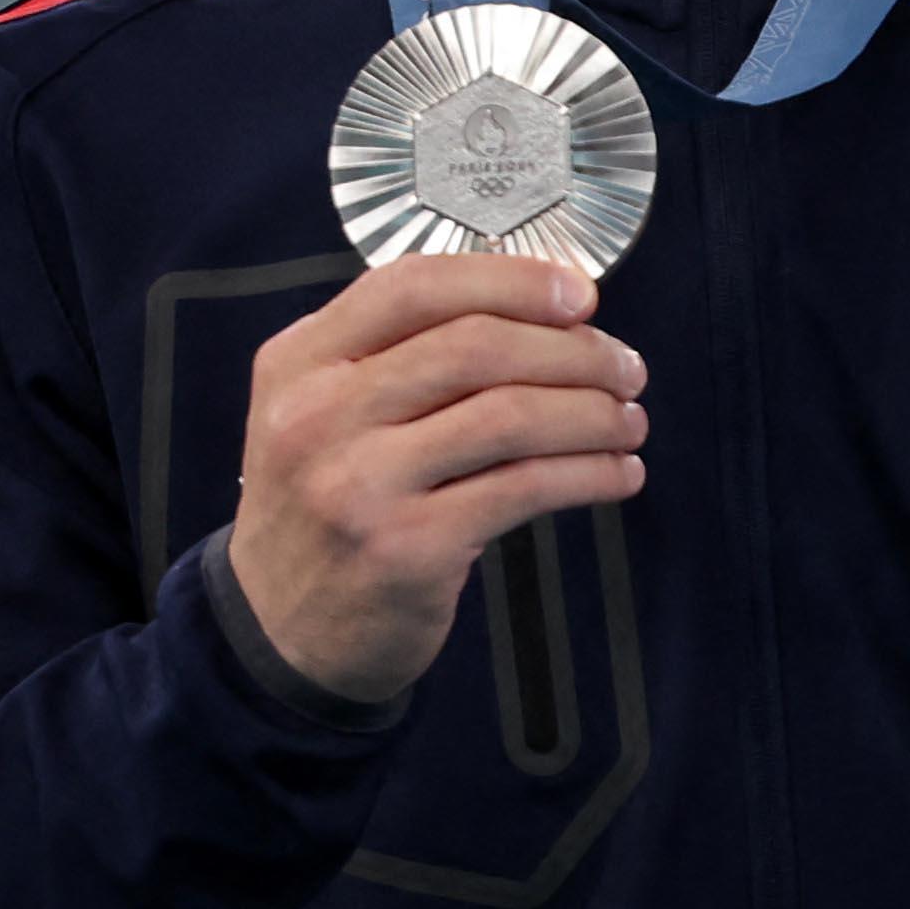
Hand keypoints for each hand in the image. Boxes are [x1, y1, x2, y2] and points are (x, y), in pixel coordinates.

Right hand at [215, 255, 649, 707]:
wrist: (281, 628)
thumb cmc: (329, 505)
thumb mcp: (326, 414)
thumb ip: (402, 355)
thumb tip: (544, 310)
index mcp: (300, 361)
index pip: (414, 285)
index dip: (512, 280)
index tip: (582, 294)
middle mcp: (318, 414)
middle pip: (476, 346)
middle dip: (575, 352)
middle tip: (626, 370)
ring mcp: (358, 483)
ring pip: (511, 415)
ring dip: (593, 414)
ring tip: (628, 421)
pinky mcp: (407, 546)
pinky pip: (526, 488)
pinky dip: (591, 474)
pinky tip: (618, 474)